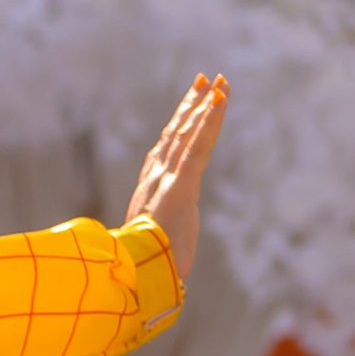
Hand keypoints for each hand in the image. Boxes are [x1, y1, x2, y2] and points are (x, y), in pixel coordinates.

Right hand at [126, 72, 227, 283]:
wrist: (134, 276)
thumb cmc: (143, 269)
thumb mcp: (152, 248)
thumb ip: (157, 240)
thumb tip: (162, 256)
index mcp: (148, 191)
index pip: (165, 150)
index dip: (177, 126)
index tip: (187, 107)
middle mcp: (155, 178)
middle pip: (177, 133)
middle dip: (192, 105)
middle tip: (206, 79)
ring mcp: (167, 179)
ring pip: (189, 133)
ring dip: (205, 105)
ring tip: (219, 82)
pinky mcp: (182, 184)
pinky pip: (199, 145)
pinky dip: (210, 120)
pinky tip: (219, 100)